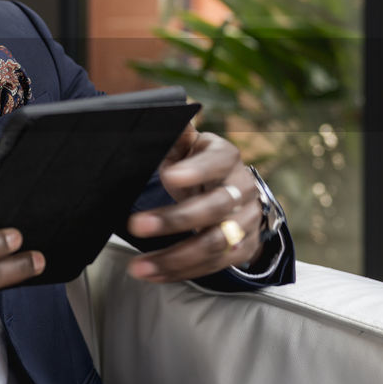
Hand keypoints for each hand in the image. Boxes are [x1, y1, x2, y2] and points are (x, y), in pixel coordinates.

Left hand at [125, 125, 264, 281]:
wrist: (232, 190)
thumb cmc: (196, 164)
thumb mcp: (186, 145)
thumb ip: (174, 132)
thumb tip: (164, 110)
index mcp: (224, 157)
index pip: (215, 161)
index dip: (194, 170)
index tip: (167, 176)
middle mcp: (241, 189)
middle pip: (214, 207)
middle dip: (175, 219)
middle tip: (137, 224)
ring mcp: (245, 222)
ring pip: (214, 243)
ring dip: (174, 257)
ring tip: (138, 266)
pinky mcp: (242, 249)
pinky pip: (212, 265)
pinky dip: (180, 271)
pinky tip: (152, 274)